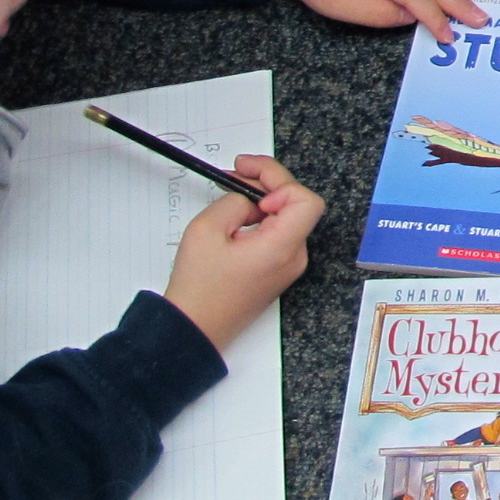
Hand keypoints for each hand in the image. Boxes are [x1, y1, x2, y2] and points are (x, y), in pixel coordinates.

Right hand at [159, 157, 320, 354]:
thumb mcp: (206, 230)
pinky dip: (263, 218)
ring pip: (288, 217)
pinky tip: (239, 213)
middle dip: (268, 182)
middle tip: (237, 171)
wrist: (193, 328)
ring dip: (264, 199)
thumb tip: (249, 197)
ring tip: (233, 190)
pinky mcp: (278, 270)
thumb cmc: (198, 289)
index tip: (251, 182)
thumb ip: (234, 202)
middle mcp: (293, 257)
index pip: (306, 201)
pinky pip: (279, 233)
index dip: (280, 183)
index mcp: (282, 248)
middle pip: (297, 205)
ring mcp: (288, 266)